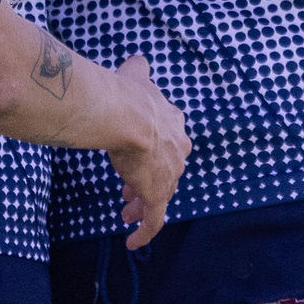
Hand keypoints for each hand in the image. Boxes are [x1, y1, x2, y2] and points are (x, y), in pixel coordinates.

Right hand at [105, 55, 190, 248]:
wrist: (128, 116)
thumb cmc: (128, 96)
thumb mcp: (136, 77)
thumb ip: (138, 70)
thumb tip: (138, 60)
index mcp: (174, 124)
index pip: (170, 142)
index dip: (154, 150)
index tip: (139, 156)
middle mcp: (178, 151)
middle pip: (167, 171)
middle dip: (148, 178)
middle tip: (130, 186)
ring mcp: (169, 175)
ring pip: (159, 196)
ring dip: (142, 204)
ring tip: (126, 210)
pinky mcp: (158, 195)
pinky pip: (153, 221)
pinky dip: (144, 232)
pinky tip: (132, 242)